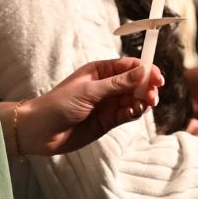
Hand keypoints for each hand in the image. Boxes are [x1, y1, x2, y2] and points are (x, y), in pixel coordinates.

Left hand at [19, 58, 164, 155]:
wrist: (40, 132)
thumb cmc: (58, 104)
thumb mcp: (89, 91)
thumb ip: (117, 84)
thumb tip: (142, 72)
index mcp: (100, 71)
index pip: (129, 66)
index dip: (145, 70)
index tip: (157, 77)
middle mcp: (106, 86)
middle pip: (135, 83)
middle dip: (147, 87)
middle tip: (153, 95)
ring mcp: (108, 104)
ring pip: (133, 100)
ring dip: (142, 101)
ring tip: (145, 105)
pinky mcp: (108, 121)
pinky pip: (127, 114)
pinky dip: (134, 113)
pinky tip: (135, 112)